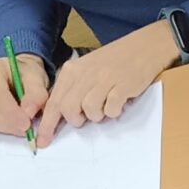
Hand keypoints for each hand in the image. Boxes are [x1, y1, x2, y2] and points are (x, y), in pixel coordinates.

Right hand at [0, 53, 46, 139]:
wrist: (18, 74)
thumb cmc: (26, 73)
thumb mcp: (37, 79)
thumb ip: (36, 94)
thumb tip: (29, 112)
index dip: (12, 112)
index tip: (27, 124)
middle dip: (10, 123)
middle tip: (28, 130)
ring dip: (7, 127)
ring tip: (23, 127)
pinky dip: (2, 128)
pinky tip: (14, 125)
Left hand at [36, 22, 177, 142]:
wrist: (146, 46)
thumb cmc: (115, 61)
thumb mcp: (87, 69)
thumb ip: (72, 89)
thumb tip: (59, 116)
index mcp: (72, 70)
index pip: (53, 101)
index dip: (47, 125)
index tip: (42, 141)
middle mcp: (85, 74)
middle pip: (68, 109)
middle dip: (76, 120)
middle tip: (87, 117)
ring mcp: (104, 79)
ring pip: (89, 111)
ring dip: (98, 115)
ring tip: (106, 105)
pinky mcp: (122, 85)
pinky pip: (111, 109)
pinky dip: (114, 112)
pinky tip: (118, 103)